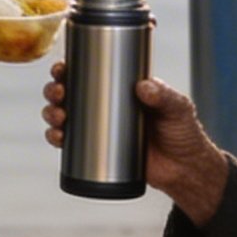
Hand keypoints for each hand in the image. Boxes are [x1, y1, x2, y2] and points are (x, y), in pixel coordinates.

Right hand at [42, 68, 229, 225]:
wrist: (185, 169)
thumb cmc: (183, 132)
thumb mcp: (178, 108)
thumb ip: (164, 96)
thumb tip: (144, 86)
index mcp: (120, 86)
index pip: (88, 70)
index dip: (68, 67)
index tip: (62, 68)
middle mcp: (104, 104)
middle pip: (68, 91)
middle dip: (54, 90)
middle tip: (59, 94)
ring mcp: (98, 128)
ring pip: (63, 115)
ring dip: (51, 113)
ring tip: (59, 118)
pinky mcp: (97, 151)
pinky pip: (69, 143)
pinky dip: (57, 138)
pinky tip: (57, 137)